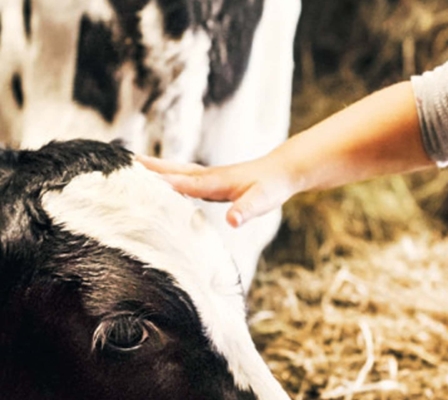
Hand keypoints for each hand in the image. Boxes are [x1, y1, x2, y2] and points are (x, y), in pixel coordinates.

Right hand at [136, 154, 298, 227]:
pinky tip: (163, 180)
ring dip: (156, 167)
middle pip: (175, 170)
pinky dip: (170, 174)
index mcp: (217, 181)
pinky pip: (185, 175)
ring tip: (133, 165)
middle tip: (123, 163)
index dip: (164, 183)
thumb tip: (232, 220)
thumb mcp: (263, 201)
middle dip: (150, 168)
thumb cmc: (273, 186)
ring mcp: (210, 176)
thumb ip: (246, 210)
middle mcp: (209, 175)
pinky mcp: (213, 179)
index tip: (138, 181)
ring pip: (178, 170)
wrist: (284, 170)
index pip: (186, 183)